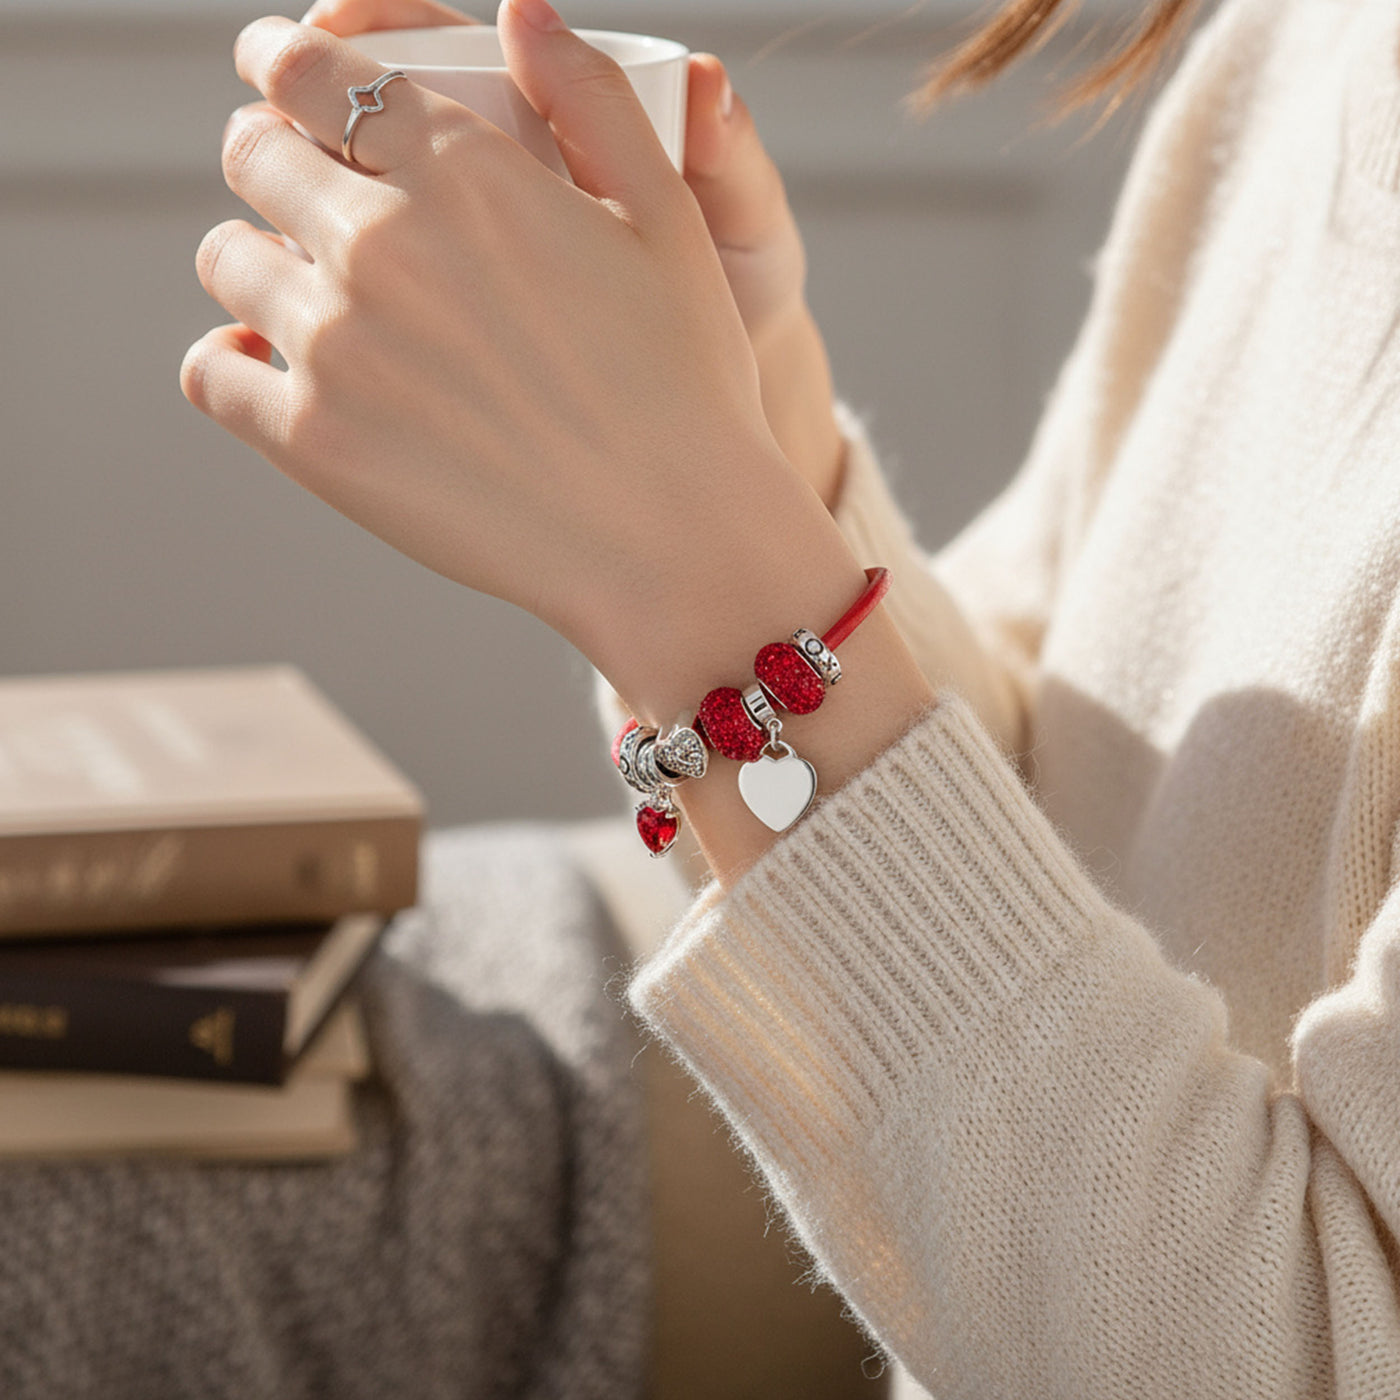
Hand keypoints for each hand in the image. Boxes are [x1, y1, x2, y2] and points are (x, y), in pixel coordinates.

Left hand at [182, 0, 839, 702]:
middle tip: (305, 194)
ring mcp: (337, 345)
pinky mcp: (315, 442)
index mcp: (462, 171)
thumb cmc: (686, 385)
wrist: (672, 540)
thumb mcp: (671, 219)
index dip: (286, 63)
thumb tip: (522, 11)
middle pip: (254, 158)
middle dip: (273, 159)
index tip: (284, 78)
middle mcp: (380, 242)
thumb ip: (592, 98)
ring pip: (226, 262)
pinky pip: (211, 375)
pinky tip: (265, 369)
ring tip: (309, 297)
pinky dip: (229, 364)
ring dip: (258, 263)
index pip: (312, 71)